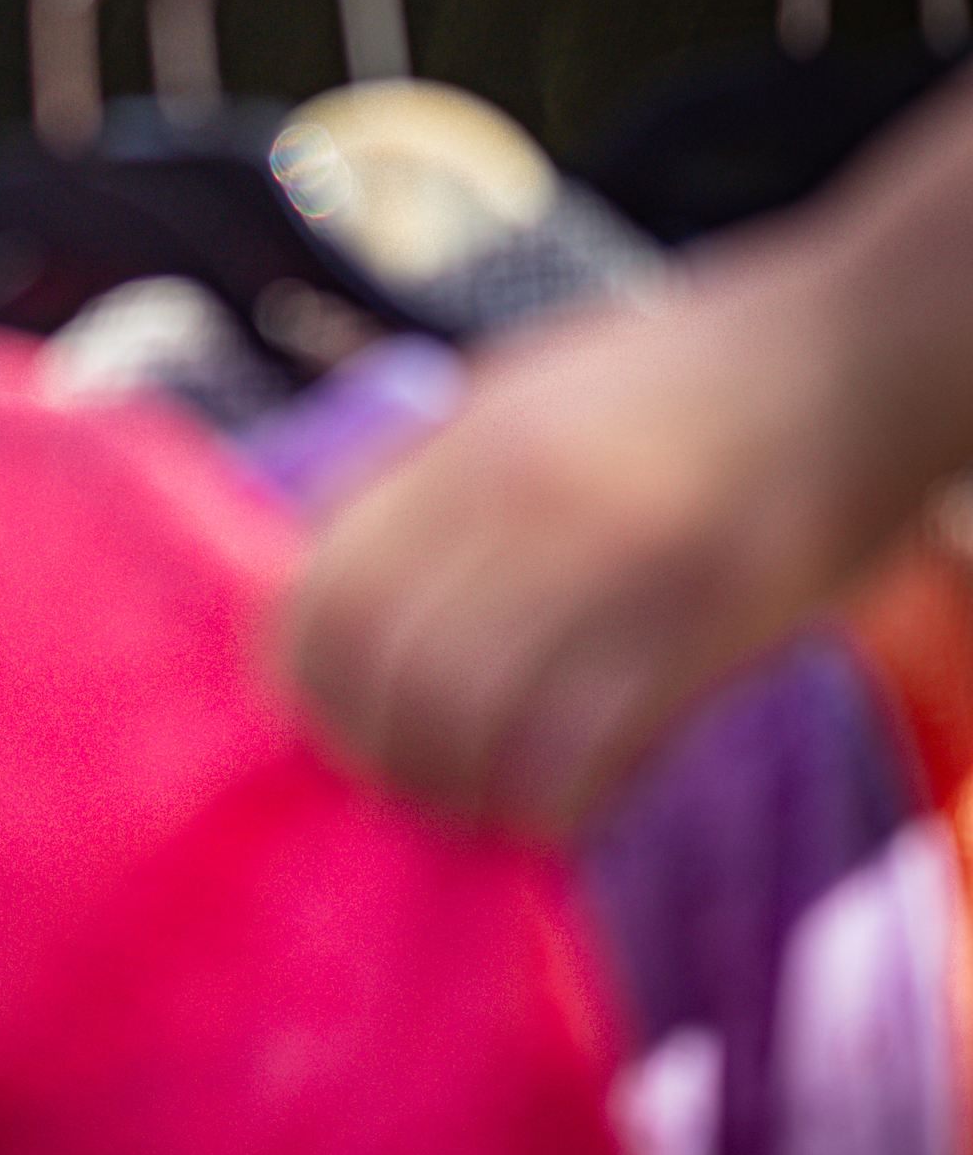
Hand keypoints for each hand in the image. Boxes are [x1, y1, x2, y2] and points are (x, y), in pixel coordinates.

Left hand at [279, 248, 885, 836]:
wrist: (850, 352)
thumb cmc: (680, 370)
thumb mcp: (520, 383)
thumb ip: (421, 471)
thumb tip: (322, 570)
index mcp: (469, 439)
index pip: (322, 595)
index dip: (305, 681)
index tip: (333, 710)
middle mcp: (527, 499)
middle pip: (384, 676)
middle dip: (377, 752)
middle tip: (406, 774)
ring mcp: (621, 566)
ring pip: (473, 729)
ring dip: (462, 790)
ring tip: (481, 795)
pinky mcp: (710, 630)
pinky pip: (588, 758)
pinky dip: (554, 802)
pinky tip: (563, 793)